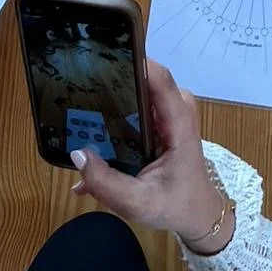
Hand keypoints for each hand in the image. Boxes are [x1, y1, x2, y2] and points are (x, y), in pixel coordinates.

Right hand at [69, 61, 231, 253]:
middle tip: (78, 88)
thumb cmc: (174, 205)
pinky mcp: (158, 121)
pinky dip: (114, 115)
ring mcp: (167, 113)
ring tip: (77, 106)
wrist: (194, 213)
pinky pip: (135, 106)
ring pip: (137, 92)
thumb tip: (77, 154)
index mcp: (179, 122)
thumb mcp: (138, 202)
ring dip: (111, 98)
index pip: (160, 79)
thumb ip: (107, 183)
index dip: (136, 63)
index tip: (104, 58)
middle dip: (114, 80)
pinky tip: (89, 129)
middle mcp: (175, 108)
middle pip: (144, 80)